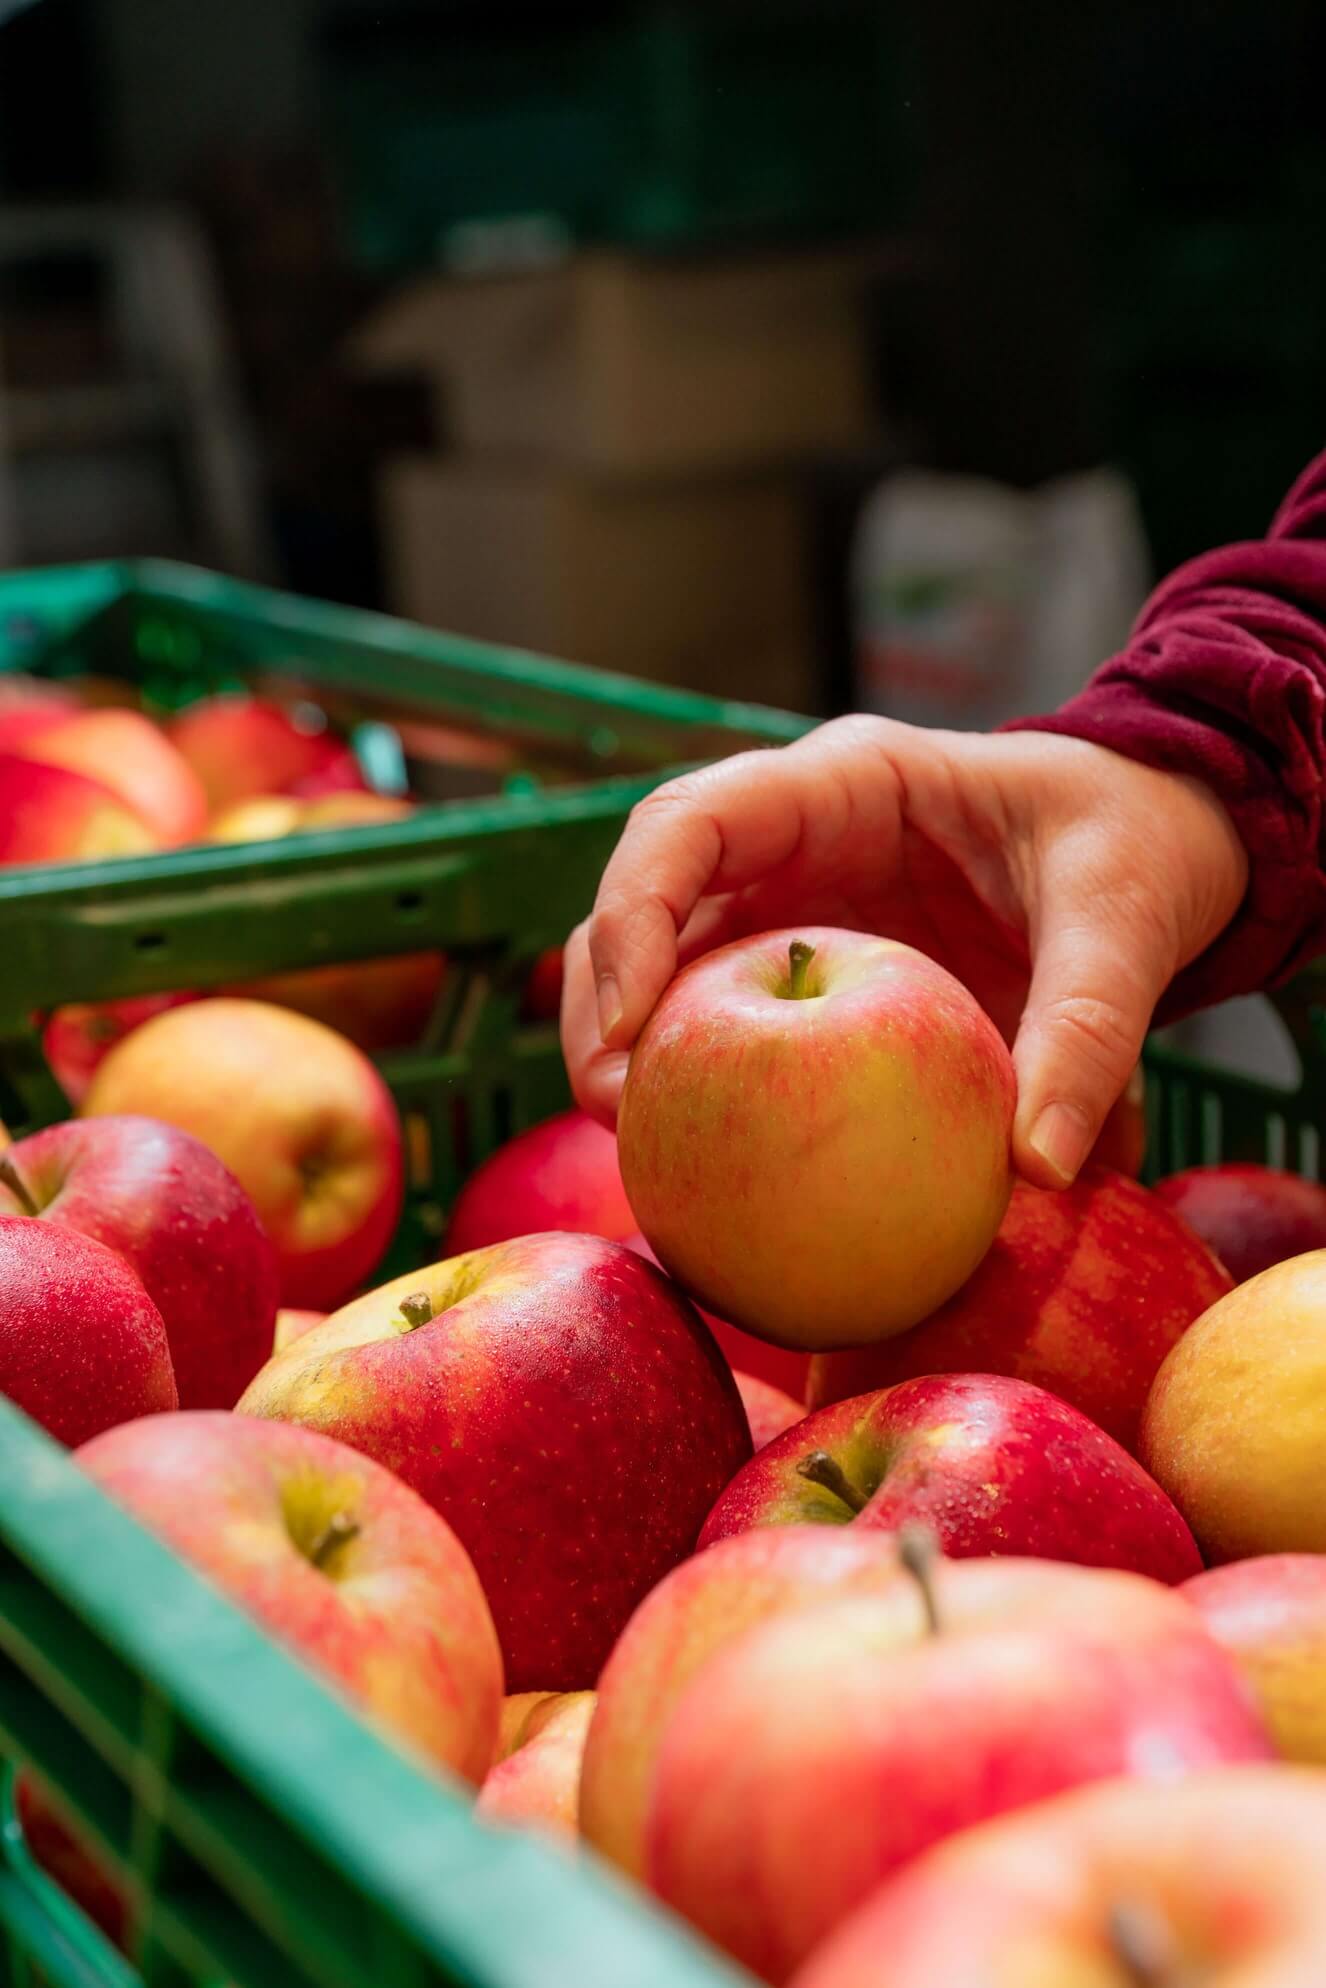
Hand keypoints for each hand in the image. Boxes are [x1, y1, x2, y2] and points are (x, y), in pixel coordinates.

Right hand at [560, 715, 1247, 1187]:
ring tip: (649, 1159)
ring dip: (637, 1056)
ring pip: (665, 970)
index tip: (633, 1027)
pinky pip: (731, 1030)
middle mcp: (795, 842)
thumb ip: (1089, 1031)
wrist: (1161, 850)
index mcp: (850, 783)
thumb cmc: (1136, 846)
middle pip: (644, 903)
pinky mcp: (810, 981)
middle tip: (617, 1113)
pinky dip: (710, 1094)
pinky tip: (717, 1174)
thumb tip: (1036, 1173)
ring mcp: (792, 909)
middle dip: (608, 1003)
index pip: (692, 821)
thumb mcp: (1127, 921)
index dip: (633, 912)